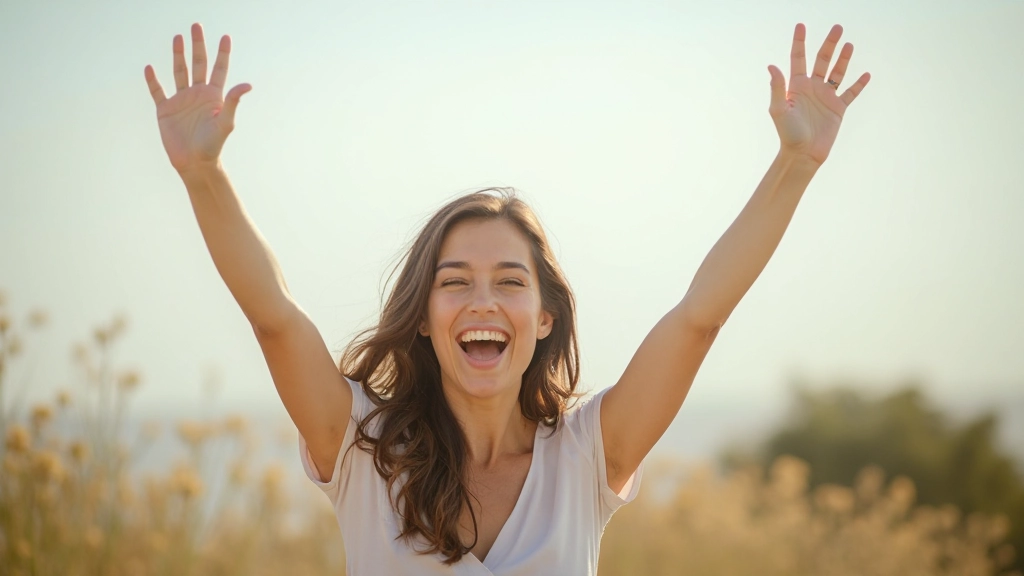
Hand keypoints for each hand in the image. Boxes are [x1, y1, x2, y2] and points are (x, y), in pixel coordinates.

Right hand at [144, 23, 251, 174]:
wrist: (194, 163)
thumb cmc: (213, 146)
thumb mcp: (225, 123)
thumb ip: (233, 102)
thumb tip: (247, 84)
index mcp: (214, 96)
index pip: (219, 69)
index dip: (222, 53)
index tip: (226, 37)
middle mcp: (198, 95)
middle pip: (198, 64)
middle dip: (198, 45)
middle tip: (197, 26)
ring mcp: (181, 101)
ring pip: (179, 72)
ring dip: (178, 55)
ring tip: (178, 37)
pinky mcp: (165, 110)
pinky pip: (158, 91)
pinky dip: (153, 80)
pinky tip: (150, 68)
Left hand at [768, 24, 869, 165]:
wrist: (803, 154)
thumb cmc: (788, 133)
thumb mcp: (778, 109)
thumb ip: (777, 87)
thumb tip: (772, 66)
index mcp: (796, 86)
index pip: (798, 58)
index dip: (799, 42)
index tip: (801, 25)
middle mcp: (812, 88)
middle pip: (822, 60)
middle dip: (829, 44)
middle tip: (837, 27)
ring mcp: (826, 97)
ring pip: (837, 72)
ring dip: (844, 58)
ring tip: (849, 44)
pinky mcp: (838, 109)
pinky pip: (850, 93)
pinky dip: (859, 84)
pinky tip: (866, 74)